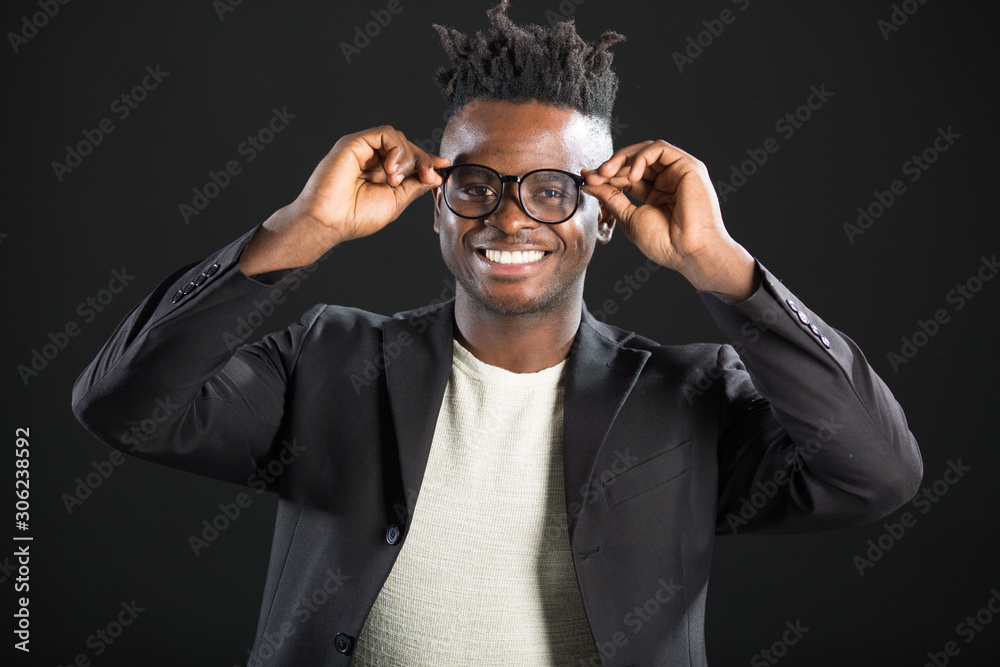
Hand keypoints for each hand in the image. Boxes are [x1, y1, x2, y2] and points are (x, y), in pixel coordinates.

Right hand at [296, 125, 450, 244]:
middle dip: (423, 160)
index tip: (445, 166)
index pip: (409, 159)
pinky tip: (390, 169)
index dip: (428, 160)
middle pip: (407, 146)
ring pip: (399, 138)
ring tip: (396, 179)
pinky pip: (386, 133)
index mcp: (381, 174)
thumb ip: (414, 186)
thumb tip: (436, 175)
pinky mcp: (355, 142)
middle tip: (426, 177)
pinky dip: (396, 149)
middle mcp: (372, 159)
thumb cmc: (356, 216)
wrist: (330, 221)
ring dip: (408, 157)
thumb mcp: (396, 201)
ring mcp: (363, 149)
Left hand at [582, 139, 757, 298]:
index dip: (606, 176)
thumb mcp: (629, 217)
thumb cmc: (664, 243)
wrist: (689, 251)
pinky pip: (660, 149)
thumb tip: (590, 183)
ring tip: (606, 173)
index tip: (587, 179)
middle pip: (635, 161)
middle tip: (593, 176)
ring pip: (646, 150)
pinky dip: (641, 158)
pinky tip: (632, 176)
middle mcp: (668, 180)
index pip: (627, 176)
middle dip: (610, 166)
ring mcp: (678, 172)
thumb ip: (611, 198)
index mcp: (656, 194)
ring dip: (622, 158)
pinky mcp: (688, 166)